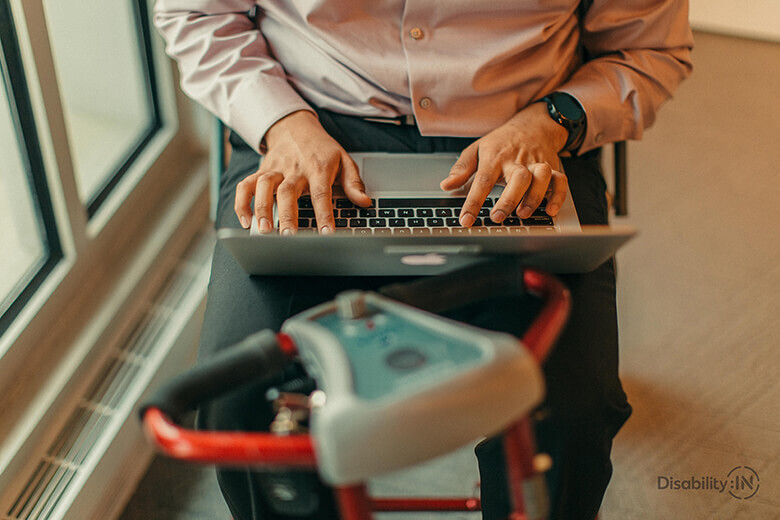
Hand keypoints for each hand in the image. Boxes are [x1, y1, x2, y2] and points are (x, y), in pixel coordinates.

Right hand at [234, 110, 370, 233]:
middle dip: (287, 215)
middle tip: (287, 237)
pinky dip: (242, 203)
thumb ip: (353, 183)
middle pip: (288, 192)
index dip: (324, 215)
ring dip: (261, 209)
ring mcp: (275, 170)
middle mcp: (295, 169)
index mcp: (318, 168)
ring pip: (264, 186)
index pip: (321, 193)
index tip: (326, 234)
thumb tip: (365, 202)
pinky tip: (245, 221)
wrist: (295, 127)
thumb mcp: (344, 160)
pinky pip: (246, 185)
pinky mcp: (261, 171)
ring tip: (263, 231)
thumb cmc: (321, 149)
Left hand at [440, 102, 568, 226]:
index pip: (482, 181)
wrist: (534, 123)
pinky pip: (560, 181)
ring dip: (534, 198)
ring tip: (523, 214)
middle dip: (508, 199)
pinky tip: (551, 210)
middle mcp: (517, 161)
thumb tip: (446, 185)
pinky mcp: (552, 167)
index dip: (473, 202)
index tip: (466, 220)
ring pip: (541, 178)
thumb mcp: (477, 149)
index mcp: (495, 158)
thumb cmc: (502, 142)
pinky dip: (558, 196)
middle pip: (517, 178)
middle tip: (497, 217)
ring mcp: (536, 164)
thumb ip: (461, 169)